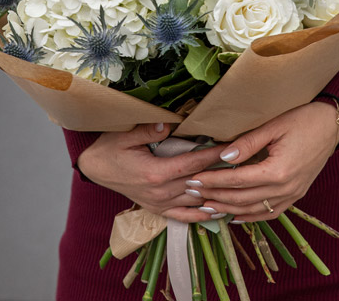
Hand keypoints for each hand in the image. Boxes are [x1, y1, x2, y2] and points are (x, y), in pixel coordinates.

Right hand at [76, 122, 228, 221]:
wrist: (95, 168)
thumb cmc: (110, 148)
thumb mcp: (126, 134)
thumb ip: (150, 131)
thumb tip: (170, 122)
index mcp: (156, 173)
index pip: (193, 164)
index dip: (214, 155)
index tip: (232, 147)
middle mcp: (160, 192)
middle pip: (199, 182)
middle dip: (221, 172)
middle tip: (243, 162)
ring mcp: (159, 203)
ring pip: (195, 201)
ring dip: (216, 193)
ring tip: (238, 186)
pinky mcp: (157, 209)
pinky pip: (183, 216)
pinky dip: (201, 215)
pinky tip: (218, 211)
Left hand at [184, 102, 338, 221]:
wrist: (332, 125)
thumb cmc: (303, 119)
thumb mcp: (274, 126)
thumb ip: (248, 143)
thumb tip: (223, 157)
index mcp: (278, 171)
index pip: (237, 180)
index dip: (214, 181)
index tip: (195, 179)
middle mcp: (285, 188)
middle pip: (243, 198)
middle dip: (216, 196)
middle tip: (193, 193)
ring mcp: (293, 195)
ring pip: (255, 210)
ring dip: (229, 210)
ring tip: (207, 207)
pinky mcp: (297, 195)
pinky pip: (272, 212)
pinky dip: (252, 217)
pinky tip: (236, 217)